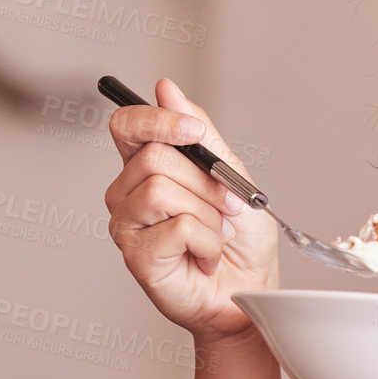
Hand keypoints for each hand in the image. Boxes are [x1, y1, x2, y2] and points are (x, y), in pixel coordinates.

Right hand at [104, 77, 279, 343]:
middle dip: (205, 183)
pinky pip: (177, 227)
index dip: (158, 120)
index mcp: (146, 165)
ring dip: (208, 215)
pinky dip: (208, 242)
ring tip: (215, 235)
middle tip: (225, 208)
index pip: (127, 124)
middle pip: (154, 158)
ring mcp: (127, 226)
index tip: (194, 132)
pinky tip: (207, 257)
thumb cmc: (239, 239)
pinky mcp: (136, 257)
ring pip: (163, 191)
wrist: (250, 290)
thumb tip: (166, 88)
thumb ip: (200, 134)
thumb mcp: (231, 174)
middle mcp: (128, 193)